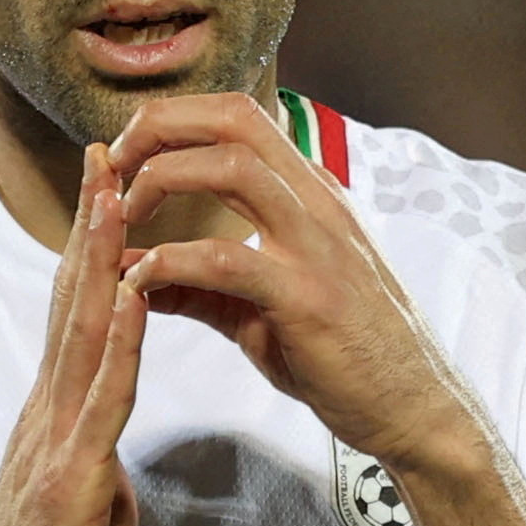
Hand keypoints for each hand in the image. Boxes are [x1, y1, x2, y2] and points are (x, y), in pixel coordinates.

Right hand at [0, 138, 149, 525]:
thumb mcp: (86, 511)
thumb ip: (99, 472)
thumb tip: (112, 464)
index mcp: (52, 415)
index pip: (74, 316)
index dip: (91, 251)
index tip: (106, 191)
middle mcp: (47, 410)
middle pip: (73, 301)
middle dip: (92, 224)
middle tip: (105, 152)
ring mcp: (53, 437)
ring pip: (83, 330)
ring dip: (102, 257)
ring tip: (116, 192)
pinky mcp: (66, 473)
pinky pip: (101, 394)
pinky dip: (119, 337)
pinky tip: (132, 291)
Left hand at [110, 93, 490, 475]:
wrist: (413, 407)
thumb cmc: (343, 356)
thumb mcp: (262, 310)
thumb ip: (200, 287)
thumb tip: (134, 275)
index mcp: (310, 195)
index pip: (237, 118)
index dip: (171, 123)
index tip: (124, 159)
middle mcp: (317, 203)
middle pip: (232, 119)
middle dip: (159, 129)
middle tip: (112, 170)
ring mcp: (317, 245)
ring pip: (232, 166)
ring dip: (162, 180)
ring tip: (124, 219)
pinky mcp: (309, 297)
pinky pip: (227, 257)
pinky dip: (171, 260)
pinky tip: (141, 282)